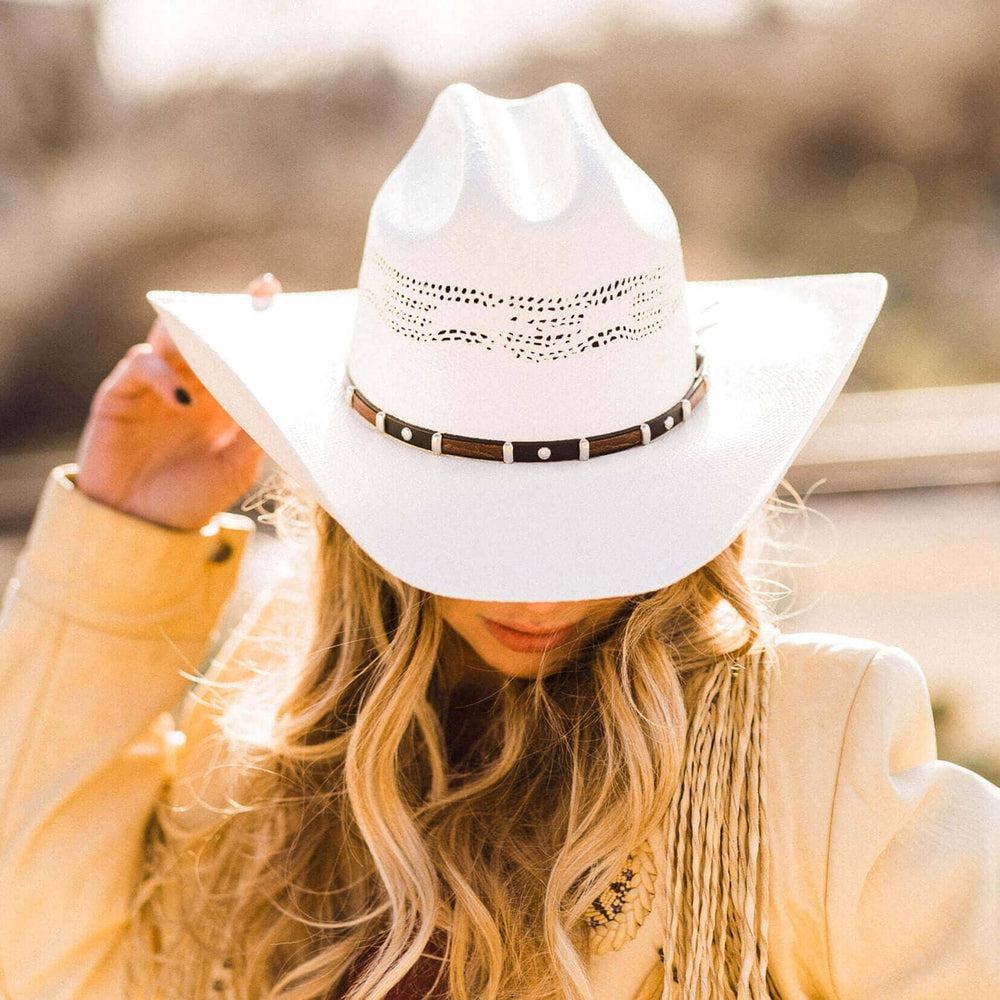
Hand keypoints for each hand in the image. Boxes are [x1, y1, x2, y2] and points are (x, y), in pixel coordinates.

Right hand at [75, 273, 281, 529]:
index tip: (274, 294)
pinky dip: (162, 374)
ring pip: (172, 338)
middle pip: (207, 332)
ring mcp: (155, 385)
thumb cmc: (193, 497)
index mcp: (224, 396)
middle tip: (259, 295)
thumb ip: (256, 434)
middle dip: (229, 311)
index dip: (254, 320)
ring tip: (217, 337)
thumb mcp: (237, 468)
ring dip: (194, 331)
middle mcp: (191, 382)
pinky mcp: (120, 394)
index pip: (239, 349)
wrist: (140, 528)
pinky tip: (183, 397)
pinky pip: (141, 365)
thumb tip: (283, 401)